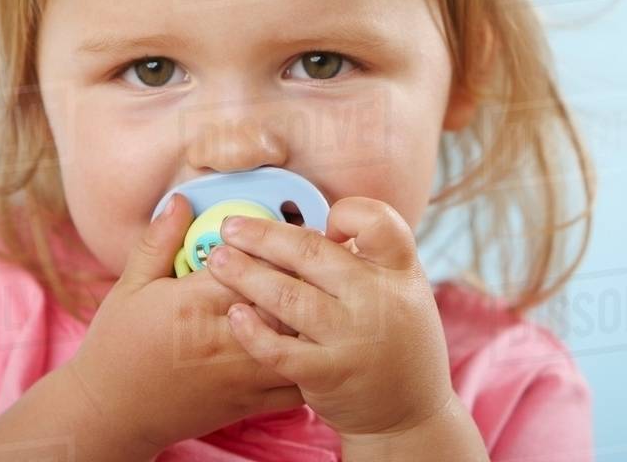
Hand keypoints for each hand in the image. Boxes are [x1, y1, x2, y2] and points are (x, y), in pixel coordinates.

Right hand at [67, 193, 304, 457]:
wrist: (110, 414)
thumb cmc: (117, 346)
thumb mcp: (130, 285)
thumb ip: (160, 240)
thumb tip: (181, 200)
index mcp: (194, 302)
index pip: (252, 263)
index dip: (274, 244)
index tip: (284, 231)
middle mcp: (224, 337)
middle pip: (285, 298)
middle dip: (304, 277)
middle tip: (321, 258)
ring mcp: (240, 374)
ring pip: (300, 341)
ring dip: (316, 318)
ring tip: (327, 297)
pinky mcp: (249, 403)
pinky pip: (298, 385)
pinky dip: (316, 363)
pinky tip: (321, 343)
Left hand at [205, 196, 458, 440]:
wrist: (409, 414)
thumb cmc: (396, 339)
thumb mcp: (401, 289)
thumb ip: (368, 257)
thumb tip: (315, 224)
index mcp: (400, 271)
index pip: (377, 222)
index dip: (346, 213)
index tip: (318, 222)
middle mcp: (378, 300)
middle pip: (312, 252)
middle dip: (263, 236)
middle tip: (229, 228)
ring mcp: (352, 338)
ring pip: (288, 297)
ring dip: (245, 275)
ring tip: (217, 260)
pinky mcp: (327, 374)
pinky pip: (280, 349)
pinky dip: (253, 330)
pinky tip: (234, 314)